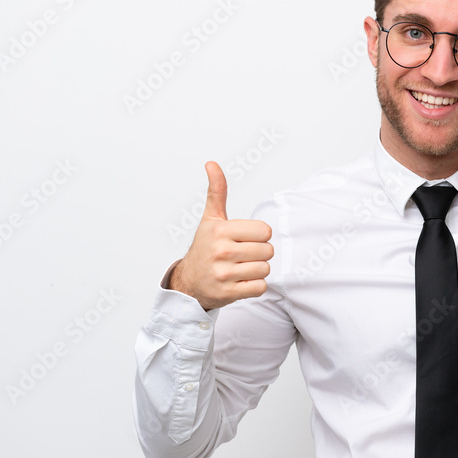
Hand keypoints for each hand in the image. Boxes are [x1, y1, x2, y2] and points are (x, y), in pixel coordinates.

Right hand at [169, 162, 273, 310]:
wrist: (189, 283)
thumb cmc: (205, 248)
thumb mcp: (211, 219)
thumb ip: (217, 192)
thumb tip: (212, 164)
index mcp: (220, 230)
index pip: (265, 231)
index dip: (260, 235)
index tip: (245, 238)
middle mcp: (220, 251)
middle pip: (268, 251)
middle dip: (259, 253)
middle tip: (242, 255)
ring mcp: (223, 274)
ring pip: (265, 269)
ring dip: (257, 270)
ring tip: (240, 268)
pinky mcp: (228, 293)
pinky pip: (260, 287)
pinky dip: (254, 286)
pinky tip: (240, 282)